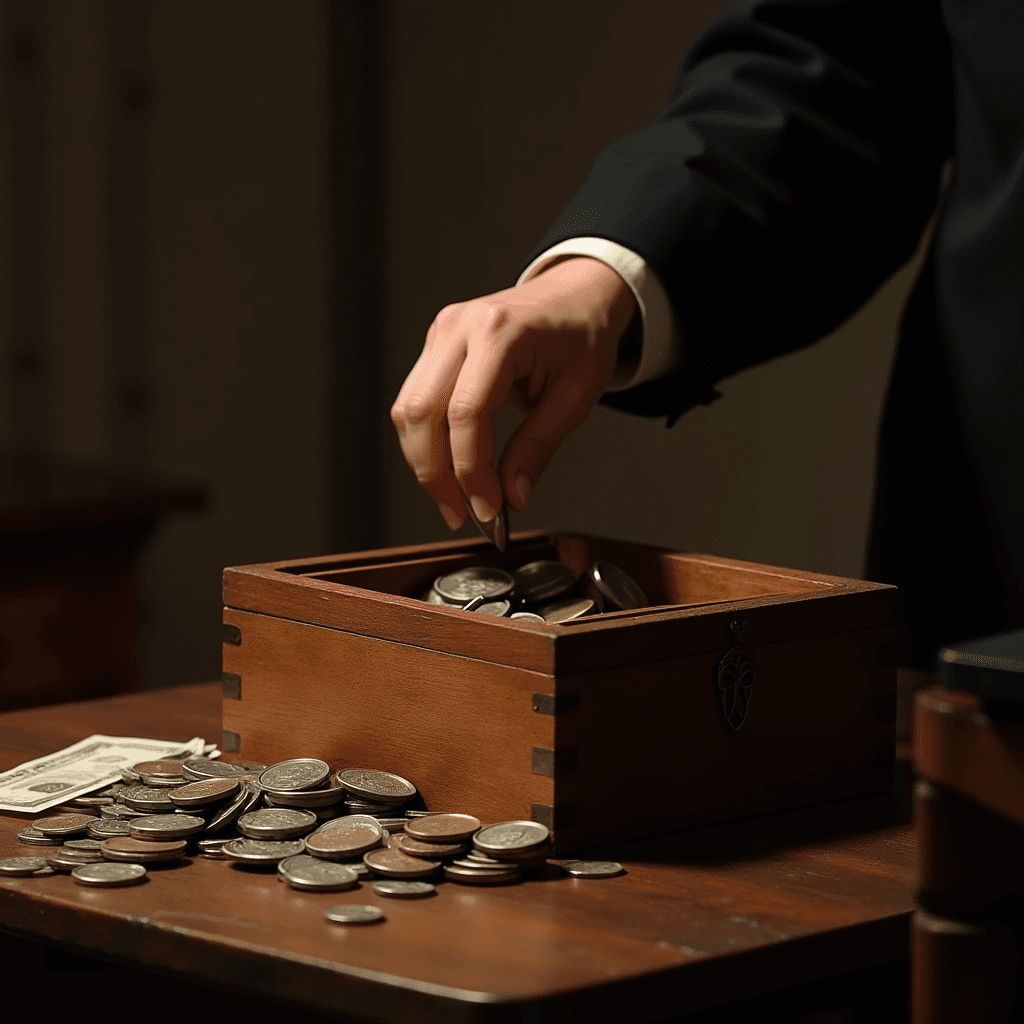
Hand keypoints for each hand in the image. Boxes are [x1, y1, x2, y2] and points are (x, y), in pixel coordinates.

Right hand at [391, 256, 636, 528]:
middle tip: (461, 514)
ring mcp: (441, 332)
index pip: (467, 413)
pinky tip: (449, 469)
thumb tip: (512, 498)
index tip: (488, 508)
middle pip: (422, 413)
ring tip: (454, 500)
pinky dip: (426, 442)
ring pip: (408, 410)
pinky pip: (415, 400)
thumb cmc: (582, 336)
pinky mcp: (435, 345)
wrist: (576, 294)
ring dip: (424, 463)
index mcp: (501, 332)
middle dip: (435, 475)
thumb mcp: (576, 397)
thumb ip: (538, 448)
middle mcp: (460, 327)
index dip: (470, 470)